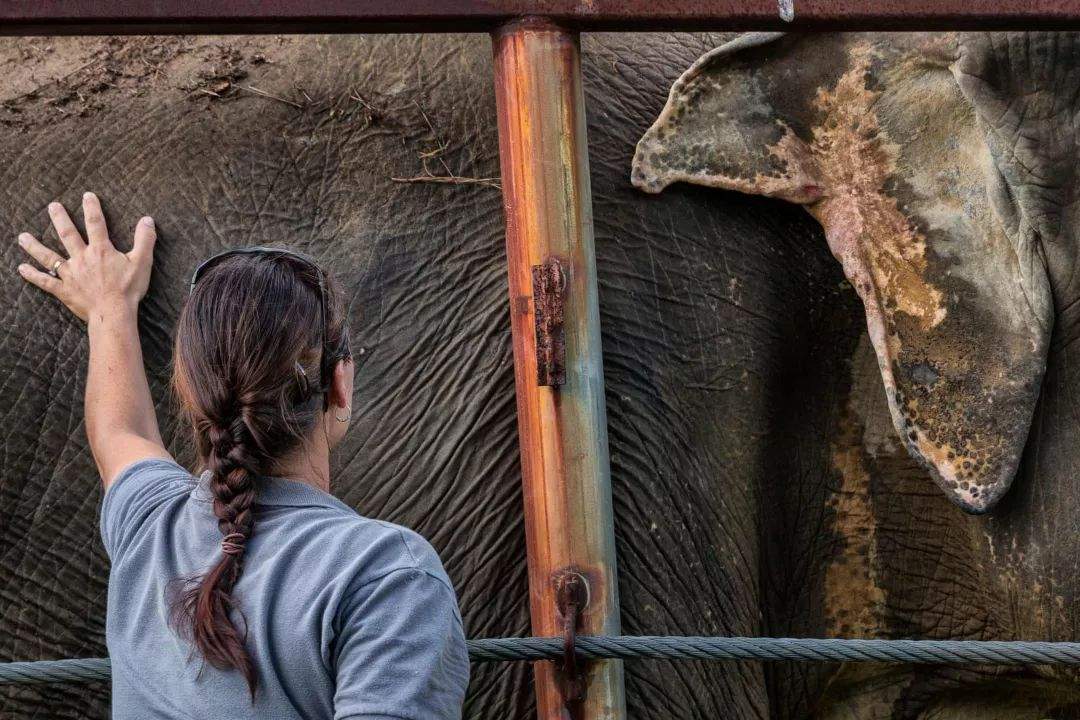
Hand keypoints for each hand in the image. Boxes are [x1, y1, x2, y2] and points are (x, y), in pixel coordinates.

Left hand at [17, 192, 155, 321]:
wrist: (113, 313)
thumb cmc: (128, 289)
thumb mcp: (142, 262)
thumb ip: (145, 240)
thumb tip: (148, 220)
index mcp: (101, 250)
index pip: (96, 224)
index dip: (91, 208)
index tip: (87, 196)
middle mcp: (82, 258)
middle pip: (68, 235)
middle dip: (60, 219)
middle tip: (53, 206)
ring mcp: (70, 274)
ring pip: (49, 257)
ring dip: (35, 246)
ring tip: (22, 237)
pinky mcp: (64, 290)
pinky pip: (45, 281)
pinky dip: (33, 275)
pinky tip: (22, 268)